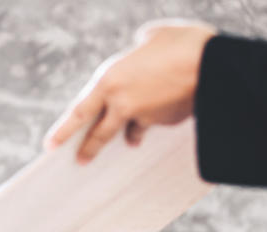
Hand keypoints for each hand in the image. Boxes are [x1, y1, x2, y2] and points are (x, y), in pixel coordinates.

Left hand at [44, 20, 216, 163]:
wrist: (217, 65)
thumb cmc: (183, 43)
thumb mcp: (153, 36)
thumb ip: (139, 46)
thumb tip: (140, 45)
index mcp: (109, 81)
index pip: (78, 112)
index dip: (63, 131)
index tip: (50, 147)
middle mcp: (122, 103)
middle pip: (99, 133)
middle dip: (88, 149)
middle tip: (80, 160)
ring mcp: (145, 116)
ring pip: (131, 131)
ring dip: (130, 136)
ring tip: (131, 143)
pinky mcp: (166, 122)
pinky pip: (157, 121)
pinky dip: (160, 117)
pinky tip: (171, 106)